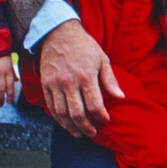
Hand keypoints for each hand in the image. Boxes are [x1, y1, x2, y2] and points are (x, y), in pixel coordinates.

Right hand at [0, 55, 17, 106]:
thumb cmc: (2, 54)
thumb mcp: (10, 62)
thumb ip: (13, 72)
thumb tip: (17, 81)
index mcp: (8, 70)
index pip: (10, 85)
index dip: (10, 95)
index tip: (9, 102)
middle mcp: (0, 72)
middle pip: (1, 88)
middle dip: (1, 99)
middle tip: (0, 105)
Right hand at [38, 20, 123, 138]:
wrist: (58, 34)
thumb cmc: (84, 47)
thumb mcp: (102, 59)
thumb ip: (110, 80)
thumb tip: (120, 97)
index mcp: (87, 76)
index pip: (94, 105)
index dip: (101, 117)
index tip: (106, 121)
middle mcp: (69, 83)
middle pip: (77, 113)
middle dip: (86, 127)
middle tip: (93, 133)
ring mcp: (55, 84)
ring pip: (62, 114)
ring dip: (71, 127)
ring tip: (79, 133)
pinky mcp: (45, 85)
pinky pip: (51, 107)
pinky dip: (58, 118)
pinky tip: (66, 123)